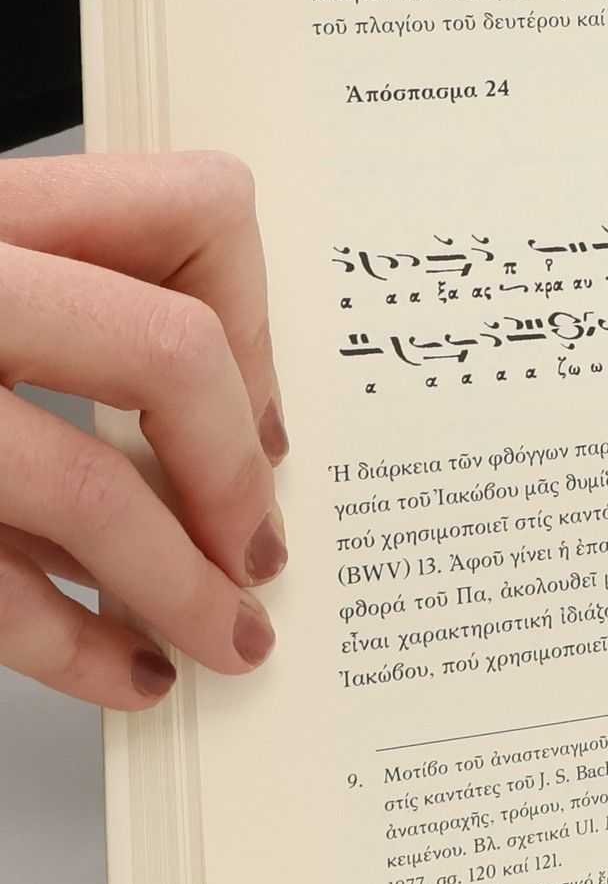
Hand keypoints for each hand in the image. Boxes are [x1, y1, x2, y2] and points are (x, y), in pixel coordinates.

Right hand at [0, 151, 284, 710]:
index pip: (194, 212)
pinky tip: (120, 672)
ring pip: (84, 482)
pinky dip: (75, 647)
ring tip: (222, 641)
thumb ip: (61, 323)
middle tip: (260, 550)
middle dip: (238, 475)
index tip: (269, 418)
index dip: (263, 328)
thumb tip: (234, 437)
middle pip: (168, 352)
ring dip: (181, 588)